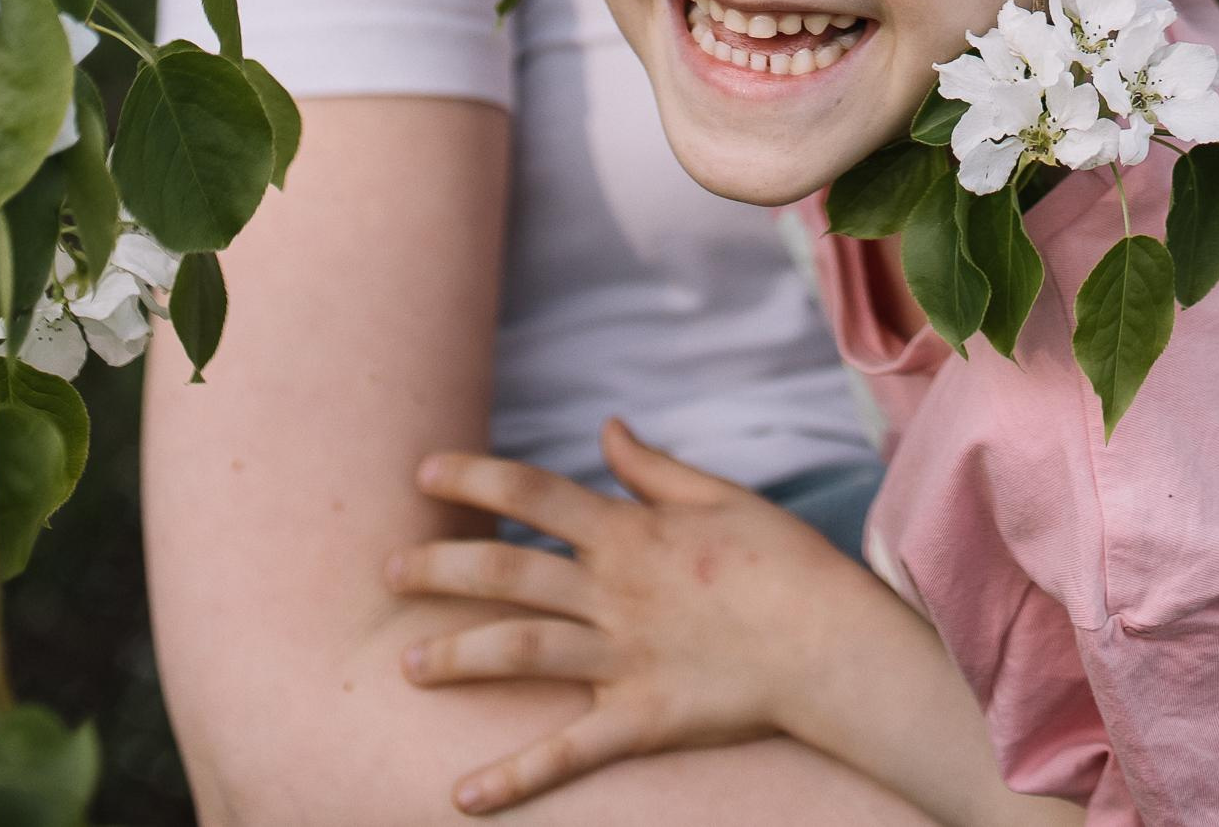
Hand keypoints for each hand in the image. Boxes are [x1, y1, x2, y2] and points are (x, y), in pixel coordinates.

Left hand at [388, 416, 874, 814]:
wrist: (830, 640)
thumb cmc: (782, 562)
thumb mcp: (719, 496)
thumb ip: (652, 469)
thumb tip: (605, 428)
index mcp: (631, 533)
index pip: (535, 494)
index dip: (476, 479)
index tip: (424, 470)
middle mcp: (615, 591)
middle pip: (509, 572)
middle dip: (441, 567)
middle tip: (387, 568)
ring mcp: (624, 658)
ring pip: (522, 652)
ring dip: (459, 658)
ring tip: (407, 665)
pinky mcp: (641, 719)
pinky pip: (567, 753)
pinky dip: (513, 778)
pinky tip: (462, 798)